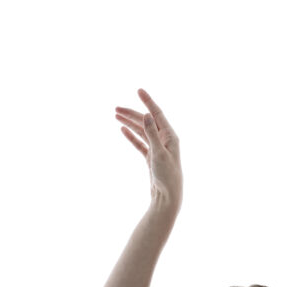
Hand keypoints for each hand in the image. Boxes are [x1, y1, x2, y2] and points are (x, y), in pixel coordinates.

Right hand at [115, 88, 182, 206]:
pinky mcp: (151, 157)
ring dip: (129, 123)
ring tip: (116, 115)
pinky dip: (131, 136)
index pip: (157, 114)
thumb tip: (147, 115)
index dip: (148, 101)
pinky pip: (140, 142)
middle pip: (146, 121)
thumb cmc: (167, 176)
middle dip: (132, 113)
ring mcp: (157, 148)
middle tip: (116, 108)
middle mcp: (164, 140)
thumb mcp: (158, 154)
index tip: (139, 90)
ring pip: (141, 131)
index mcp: (170, 136)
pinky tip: (123, 129)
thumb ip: (152, 134)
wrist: (167, 196)